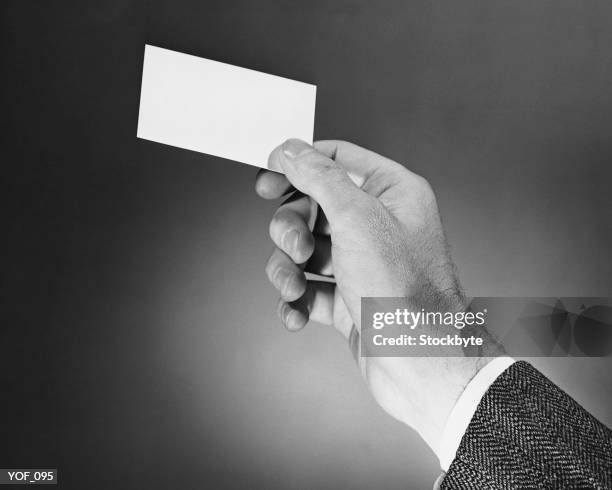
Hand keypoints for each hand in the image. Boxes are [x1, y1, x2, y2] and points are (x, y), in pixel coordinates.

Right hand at [255, 139, 488, 452]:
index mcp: (393, 194)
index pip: (338, 159)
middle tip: (296, 248)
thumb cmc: (404, 293)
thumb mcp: (357, 219)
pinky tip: (297, 311)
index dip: (300, 165)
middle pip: (313, 207)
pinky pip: (310, 287)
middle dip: (293, 229)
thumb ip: (320, 177)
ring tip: (293, 287)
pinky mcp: (350, 298)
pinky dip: (297, 299)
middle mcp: (380, 225)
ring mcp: (363, 264)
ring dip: (289, 269)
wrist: (418, 366)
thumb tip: (291, 150)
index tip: (268, 176)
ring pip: (306, 250)